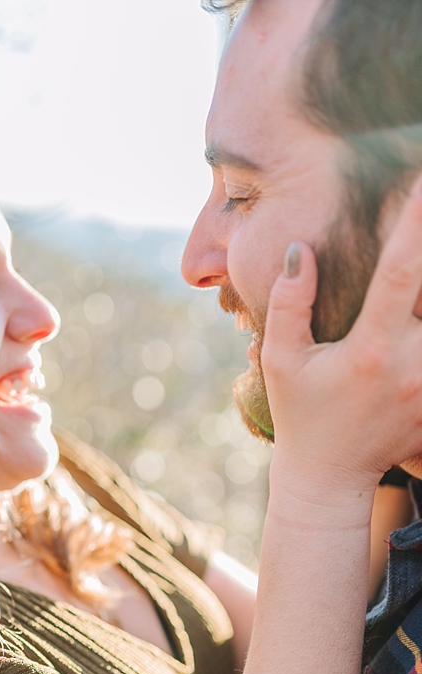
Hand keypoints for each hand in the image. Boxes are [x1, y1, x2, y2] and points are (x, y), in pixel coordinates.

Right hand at [261, 173, 421, 505]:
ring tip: (419, 282)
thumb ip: (288, 304)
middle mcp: (412, 362)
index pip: (400, 273)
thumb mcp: (281, 360)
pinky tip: (420, 318)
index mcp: (369, 349)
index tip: (421, 182)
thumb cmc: (301, 412)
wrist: (332, 475)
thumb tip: (300, 251)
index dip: (414, 224)